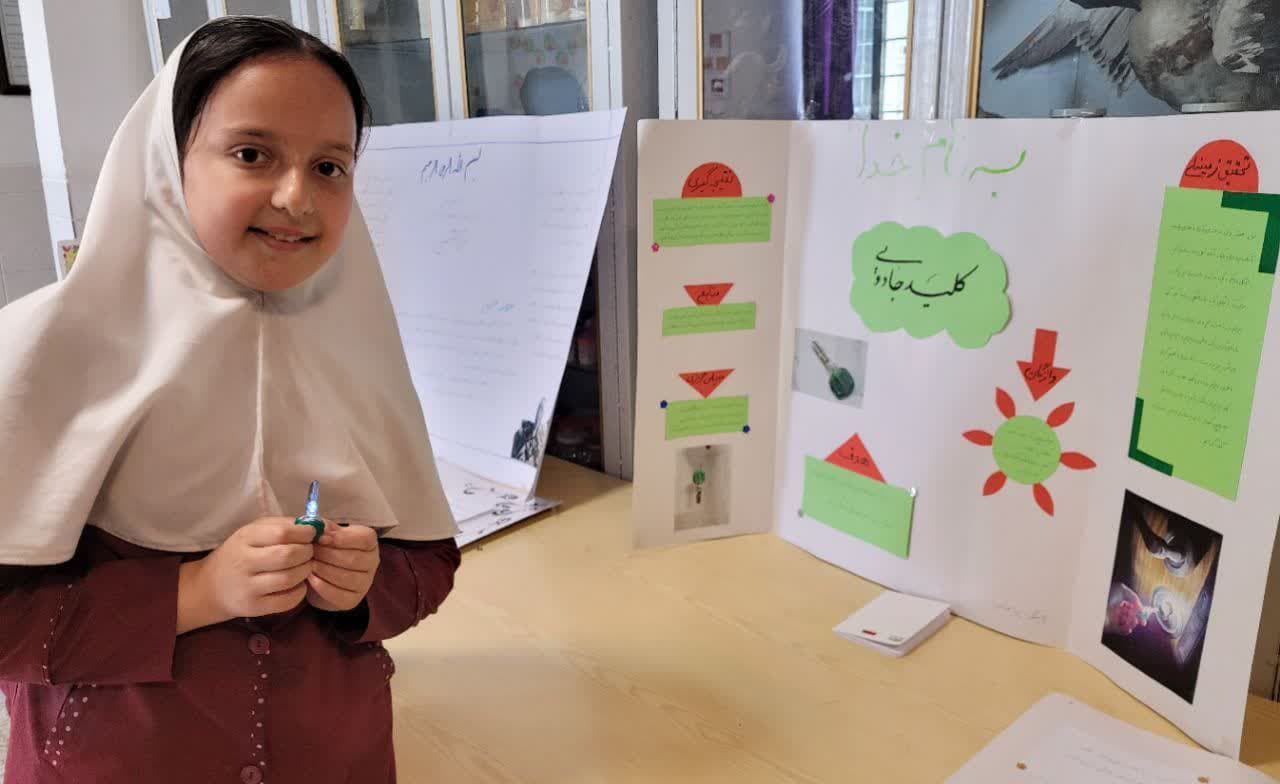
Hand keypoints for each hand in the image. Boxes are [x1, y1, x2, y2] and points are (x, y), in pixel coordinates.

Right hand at [178, 517, 314, 632]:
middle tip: (309, 552)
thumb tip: (315, 525)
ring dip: (306, 571)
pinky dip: (300, 591)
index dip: (304, 533)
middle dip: (307, 552)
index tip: (311, 534)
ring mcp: (247, 587)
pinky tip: (297, 584)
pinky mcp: (253, 607)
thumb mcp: (253, 532)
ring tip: (305, 566)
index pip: (281, 533)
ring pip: (289, 578)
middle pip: (287, 556)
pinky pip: (287, 600)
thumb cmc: (239, 554)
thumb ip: (282, 525)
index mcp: (245, 538)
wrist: (210, 587)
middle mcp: (243, 562)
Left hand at [306, 522, 379, 612]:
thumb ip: (325, 528)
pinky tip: (311, 579)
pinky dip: (322, 586)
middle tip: (309, 552)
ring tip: (309, 564)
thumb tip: (320, 527)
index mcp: (369, 542)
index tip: (321, 538)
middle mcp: (372, 562)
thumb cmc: (327, 548)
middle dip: (328, 555)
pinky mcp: (353, 600)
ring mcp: (365, 583)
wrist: (323, 574)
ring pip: (347, 577)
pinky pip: (339, 594)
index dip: (343, 539)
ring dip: (324, 570)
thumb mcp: (328, 533)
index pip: (365, 539)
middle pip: (354, 559)